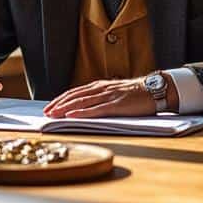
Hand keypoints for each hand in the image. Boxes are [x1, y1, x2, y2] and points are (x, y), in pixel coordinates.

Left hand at [43, 75, 170, 117]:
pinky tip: (72, 116)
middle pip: (75, 96)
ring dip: (65, 109)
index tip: (49, 108)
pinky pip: (96, 109)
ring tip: (54, 115)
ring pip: (82, 102)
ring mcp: (109, 96)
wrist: (156, 90)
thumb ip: (100, 97)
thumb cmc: (136, 94)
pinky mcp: (117, 105)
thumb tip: (85, 106)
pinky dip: (82, 113)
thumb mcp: (114, 92)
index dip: (60, 100)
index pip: (75, 92)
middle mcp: (101, 89)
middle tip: (46, 114)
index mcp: (100, 86)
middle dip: (58, 105)